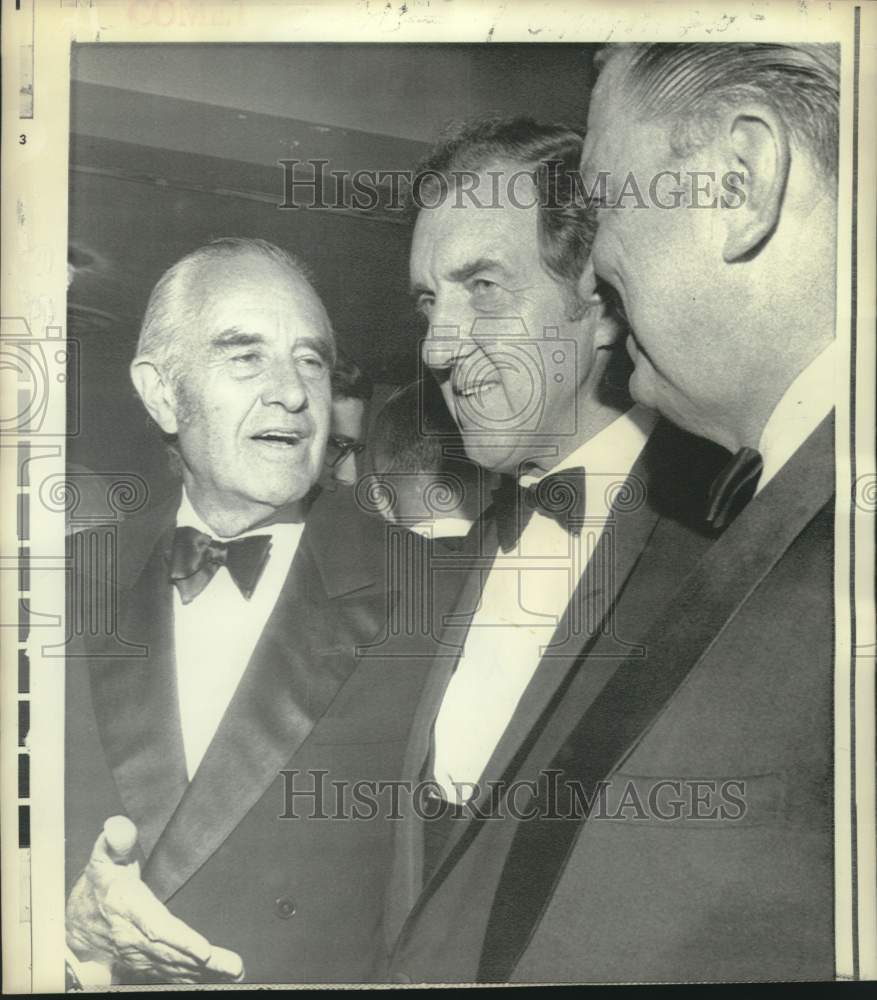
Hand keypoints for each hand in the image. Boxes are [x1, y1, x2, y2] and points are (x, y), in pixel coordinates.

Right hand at [66, 816, 243, 983]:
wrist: (74, 921)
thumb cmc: (99, 884)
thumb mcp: (104, 857)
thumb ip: (115, 840)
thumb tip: (118, 826)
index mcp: (127, 907)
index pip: (155, 926)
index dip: (179, 940)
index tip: (203, 950)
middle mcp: (132, 936)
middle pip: (171, 952)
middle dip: (202, 962)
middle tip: (233, 968)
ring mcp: (137, 954)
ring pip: (172, 966)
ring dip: (201, 973)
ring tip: (232, 974)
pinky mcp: (142, 963)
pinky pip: (166, 974)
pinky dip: (189, 978)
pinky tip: (211, 978)